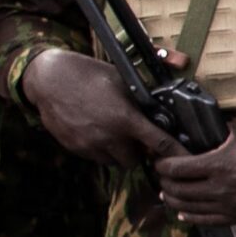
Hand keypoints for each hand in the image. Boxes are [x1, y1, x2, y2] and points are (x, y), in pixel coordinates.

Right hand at [18, 49, 177, 167]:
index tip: (186, 159)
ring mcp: (89, 144)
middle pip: (135, 161)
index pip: (160, 144)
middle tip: (136, 138)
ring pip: (115, 162)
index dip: (176, 153)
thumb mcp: (123, 81)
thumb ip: (143, 102)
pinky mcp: (75, 147)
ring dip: (119, 153)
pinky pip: (96, 157)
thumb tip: (164, 115)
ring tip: (114, 133)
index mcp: (126, 119)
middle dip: (139, 153)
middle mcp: (108, 136)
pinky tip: (98, 132)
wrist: (48, 79)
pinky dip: (101, 150)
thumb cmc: (88, 75)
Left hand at [154, 119, 235, 224]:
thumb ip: (219, 133)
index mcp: (219, 165)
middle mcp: (221, 188)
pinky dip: (192, 218)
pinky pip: (208, 221)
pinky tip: (185, 214)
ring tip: (170, 194)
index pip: (177, 169)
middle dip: (166, 183)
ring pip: (189, 209)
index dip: (163, 165)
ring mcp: (231, 205)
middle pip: (179, 191)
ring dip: (175, 202)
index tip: (160, 162)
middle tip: (164, 177)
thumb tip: (202, 130)